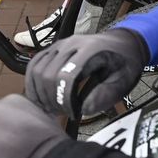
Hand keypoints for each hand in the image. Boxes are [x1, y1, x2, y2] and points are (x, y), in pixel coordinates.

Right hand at [26, 28, 148, 117]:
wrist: (122, 43)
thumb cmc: (124, 63)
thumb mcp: (124, 80)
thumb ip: (107, 94)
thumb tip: (84, 110)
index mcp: (91, 50)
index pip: (66, 76)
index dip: (65, 99)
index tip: (73, 114)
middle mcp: (71, 44)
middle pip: (48, 74)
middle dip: (52, 99)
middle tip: (62, 114)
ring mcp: (59, 45)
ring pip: (37, 69)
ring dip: (40, 93)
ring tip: (52, 108)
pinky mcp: (52, 49)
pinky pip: (34, 64)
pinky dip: (33, 83)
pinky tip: (41, 98)